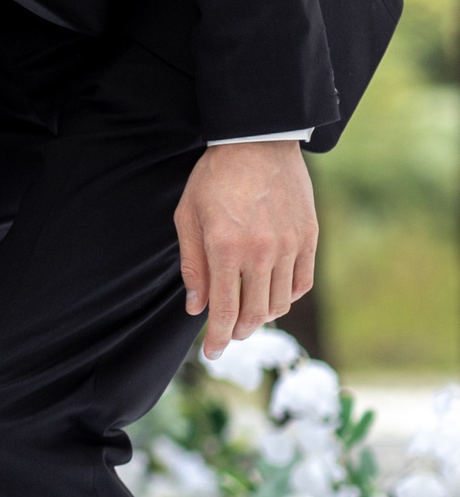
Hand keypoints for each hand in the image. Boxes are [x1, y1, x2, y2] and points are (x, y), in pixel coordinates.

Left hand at [176, 138, 317, 357]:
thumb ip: (192, 266)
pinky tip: (272, 297)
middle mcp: (260, 253)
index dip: (216, 338)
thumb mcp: (187, 217)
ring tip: (246, 317)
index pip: (224, 310)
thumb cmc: (213, 178)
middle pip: (254, 314)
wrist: (258, 142)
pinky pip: (302, 283)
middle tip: (225, 335)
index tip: (210, 354)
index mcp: (225, 249)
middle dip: (237, 332)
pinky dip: (287, 297)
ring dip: (261, 317)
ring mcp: (289, 246)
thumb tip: (196, 309)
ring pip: (279, 303)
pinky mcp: (309, 238)